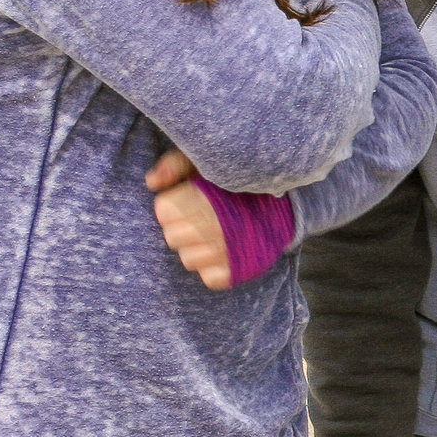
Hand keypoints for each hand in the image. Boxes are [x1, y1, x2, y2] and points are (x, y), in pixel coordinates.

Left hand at [145, 148, 229, 289]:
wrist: (285, 200)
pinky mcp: (241, 268)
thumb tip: (151, 182)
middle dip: (181, 226)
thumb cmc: (236, 177)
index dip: (172, 204)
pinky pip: (209, 278)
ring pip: (188, 259)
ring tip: (211, 233)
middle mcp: (214, 226)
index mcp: (203, 197)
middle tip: (199, 216)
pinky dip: (213, 268)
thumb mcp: (204, 158)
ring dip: (195, 248)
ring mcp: (228, 250)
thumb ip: (175, 164)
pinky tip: (222, 251)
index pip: (163, 211)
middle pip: (172, 237)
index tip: (187, 198)